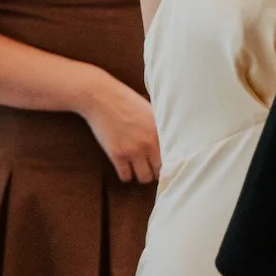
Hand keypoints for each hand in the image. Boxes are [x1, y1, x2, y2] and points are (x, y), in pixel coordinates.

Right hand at [79, 70, 160, 186]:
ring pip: (144, 178)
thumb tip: (171, 137)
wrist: (102, 98)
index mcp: (160, 132)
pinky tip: (125, 167)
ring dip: (141, 175)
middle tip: (150, 167)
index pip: (172, 158)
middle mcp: (149, 144)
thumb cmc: (127, 101)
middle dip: (155, 170)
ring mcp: (133, 151)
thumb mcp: (151, 111)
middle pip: (159, 171)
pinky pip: (125, 177)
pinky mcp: (116, 155)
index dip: (169, 163)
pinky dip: (126, 175)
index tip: (165, 164)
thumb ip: (160, 126)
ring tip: (138, 168)